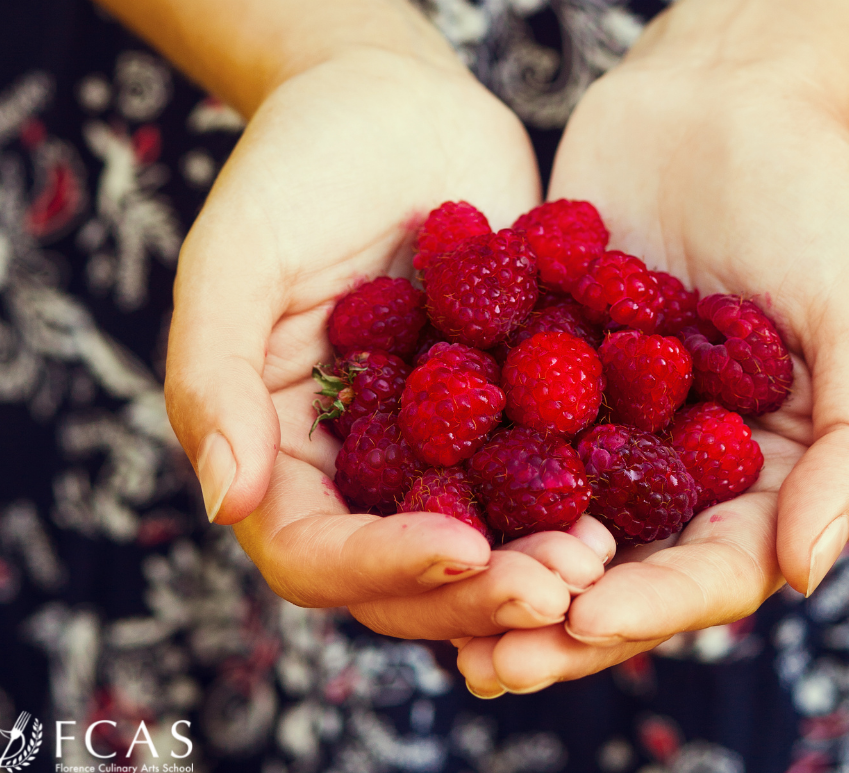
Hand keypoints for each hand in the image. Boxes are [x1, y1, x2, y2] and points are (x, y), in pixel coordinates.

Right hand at [164, 14, 609, 639]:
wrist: (398, 107)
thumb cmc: (298, 165)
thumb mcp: (239, 258)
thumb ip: (216, 376)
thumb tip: (225, 501)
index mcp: (281, 454)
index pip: (313, 553)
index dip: (383, 567)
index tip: (464, 549)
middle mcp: (358, 473)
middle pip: (407, 575)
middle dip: (481, 590)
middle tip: (564, 583)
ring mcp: (437, 453)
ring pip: (486, 545)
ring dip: (540, 564)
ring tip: (603, 554)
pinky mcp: (508, 419)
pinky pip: (542, 479)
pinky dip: (582, 501)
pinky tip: (632, 502)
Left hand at [456, 4, 848, 693]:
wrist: (722, 100)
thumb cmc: (813, 200)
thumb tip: (805, 572)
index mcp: (766, 476)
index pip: (714, 569)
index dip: (653, 605)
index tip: (586, 624)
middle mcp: (684, 468)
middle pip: (624, 570)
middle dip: (561, 626)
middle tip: (494, 667)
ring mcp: (611, 428)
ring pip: (554, 527)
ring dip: (502, 578)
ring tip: (439, 627)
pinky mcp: (547, 381)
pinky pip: (503, 443)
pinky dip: (462, 486)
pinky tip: (408, 516)